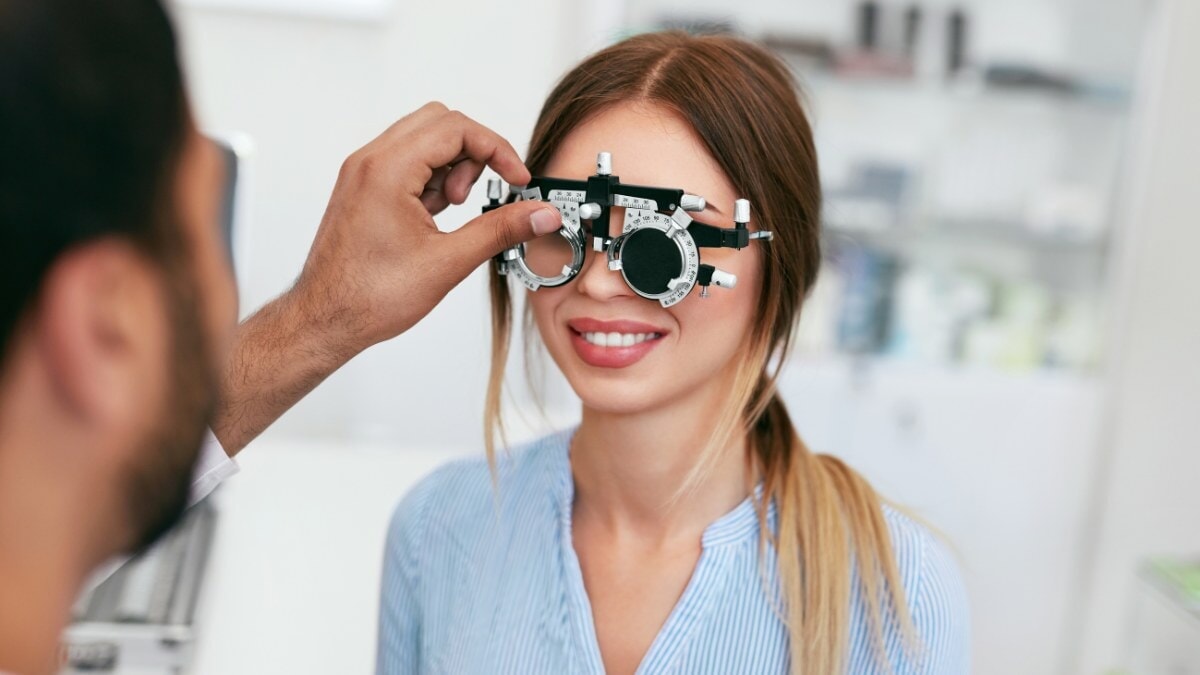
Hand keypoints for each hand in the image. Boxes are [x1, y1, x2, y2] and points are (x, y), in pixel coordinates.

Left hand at [211, 103, 557, 453]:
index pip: (456, 128)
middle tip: (480, 193)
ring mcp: (362, 173)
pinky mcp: (362, 188)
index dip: (497, 150)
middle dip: (473, 153)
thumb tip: (540, 214)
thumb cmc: (367, 296)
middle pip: (440, 123)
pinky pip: (406, 161)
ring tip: (453, 210)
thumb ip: (501, 230)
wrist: (325, 320)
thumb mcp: (448, 262)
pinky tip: (436, 216)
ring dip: (451, 165)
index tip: (517, 179)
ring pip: (423, 139)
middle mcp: (370, 162)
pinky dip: (431, 178)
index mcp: (387, 170)